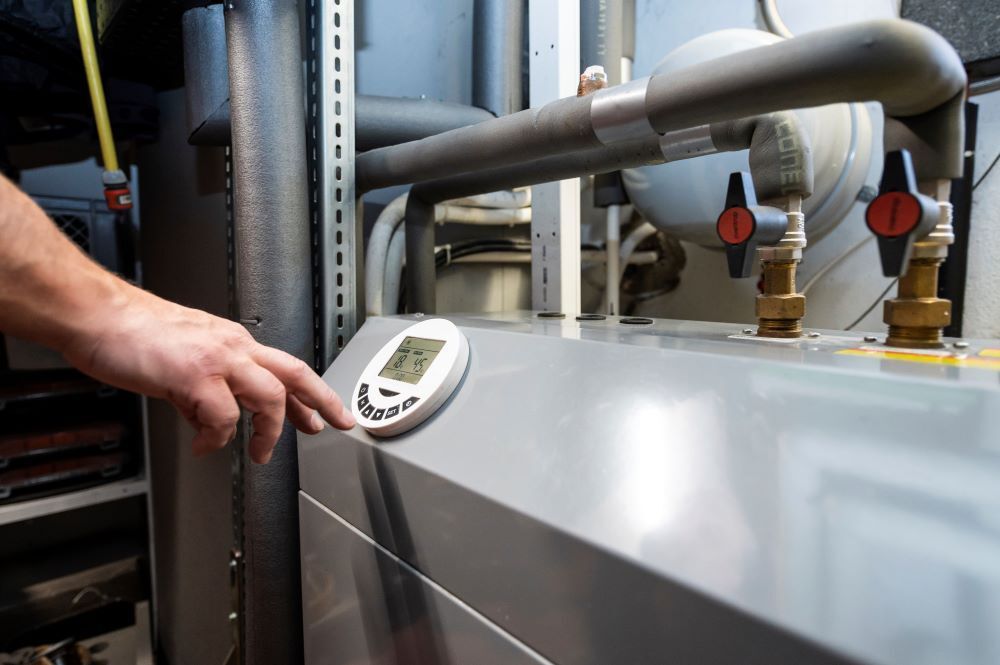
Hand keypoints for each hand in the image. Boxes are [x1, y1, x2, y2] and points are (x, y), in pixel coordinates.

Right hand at [61, 284, 354, 463]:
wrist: (96, 314)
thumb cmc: (130, 331)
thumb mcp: (183, 355)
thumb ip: (207, 385)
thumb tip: (214, 421)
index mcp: (232, 340)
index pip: (284, 367)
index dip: (311, 392)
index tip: (326, 412)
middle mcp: (232, 345)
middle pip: (295, 373)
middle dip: (322, 402)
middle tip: (336, 425)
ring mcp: (216, 359)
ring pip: (270, 395)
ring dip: (269, 431)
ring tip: (260, 453)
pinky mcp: (194, 375)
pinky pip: (223, 417)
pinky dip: (216, 438)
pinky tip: (204, 446)